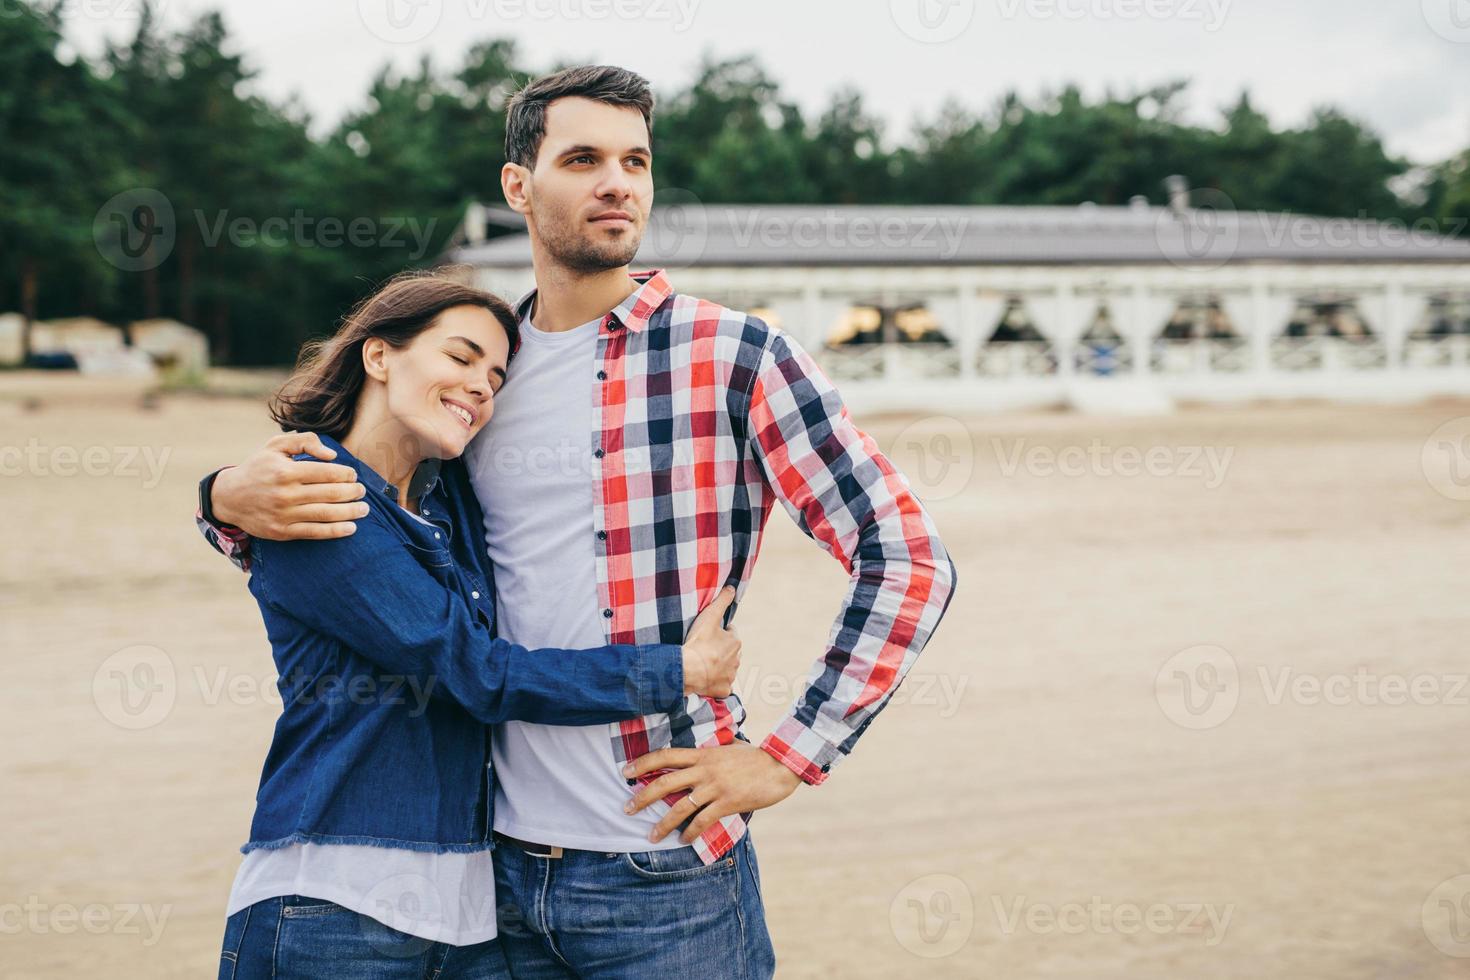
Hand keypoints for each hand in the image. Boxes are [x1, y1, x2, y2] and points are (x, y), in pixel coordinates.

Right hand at [211, 432, 366, 539]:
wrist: (229, 497)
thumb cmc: (258, 467)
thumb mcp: (276, 445)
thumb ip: (306, 441)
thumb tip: (332, 455)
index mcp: (286, 471)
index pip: (327, 473)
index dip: (346, 474)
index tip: (353, 475)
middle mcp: (285, 494)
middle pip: (330, 494)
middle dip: (353, 493)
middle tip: (362, 492)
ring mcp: (284, 515)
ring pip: (326, 514)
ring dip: (351, 512)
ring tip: (364, 509)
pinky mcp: (282, 532)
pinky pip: (315, 532)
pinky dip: (336, 531)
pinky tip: (351, 528)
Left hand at [622, 741, 801, 844]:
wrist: (781, 766)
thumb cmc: (758, 757)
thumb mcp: (731, 747)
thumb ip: (717, 749)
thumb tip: (712, 746)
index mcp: (703, 754)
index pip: (665, 756)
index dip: (642, 763)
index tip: (626, 771)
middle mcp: (704, 769)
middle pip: (665, 782)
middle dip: (642, 797)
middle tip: (627, 809)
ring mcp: (715, 787)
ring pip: (680, 807)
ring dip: (662, 824)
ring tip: (651, 836)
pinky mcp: (727, 803)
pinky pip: (702, 821)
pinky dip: (690, 833)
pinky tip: (683, 840)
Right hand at [680, 586, 740, 696]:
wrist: (688, 669)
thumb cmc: (698, 642)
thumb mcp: (709, 616)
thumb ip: (722, 600)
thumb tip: (732, 588)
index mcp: (736, 642)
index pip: (730, 633)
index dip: (719, 632)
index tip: (708, 634)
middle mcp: (737, 660)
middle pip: (730, 652)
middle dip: (720, 650)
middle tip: (704, 649)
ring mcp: (731, 676)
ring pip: (727, 668)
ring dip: (719, 666)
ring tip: (703, 663)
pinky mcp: (723, 690)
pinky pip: (722, 685)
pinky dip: (716, 683)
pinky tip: (706, 679)